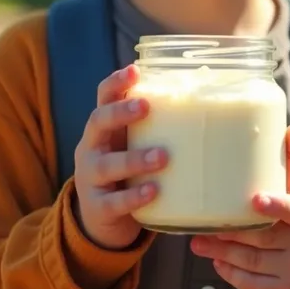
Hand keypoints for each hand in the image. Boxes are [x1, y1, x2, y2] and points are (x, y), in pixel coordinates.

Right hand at [74, 64, 167, 249]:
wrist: (100, 217)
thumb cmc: (125, 169)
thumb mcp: (131, 143)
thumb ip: (152, 125)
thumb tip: (198, 96)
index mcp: (103, 127)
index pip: (103, 97)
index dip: (116, 83)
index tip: (135, 71)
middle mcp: (92, 147)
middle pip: (98, 122)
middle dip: (120, 112)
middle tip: (145, 107)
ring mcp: (90, 177)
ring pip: (107, 164)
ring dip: (134, 159)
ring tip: (163, 156)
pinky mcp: (97, 207)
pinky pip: (113, 201)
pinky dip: (133, 196)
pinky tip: (153, 191)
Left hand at [190, 126, 289, 288]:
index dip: (276, 205)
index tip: (255, 199)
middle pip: (262, 238)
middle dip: (232, 233)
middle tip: (205, 225)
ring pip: (252, 261)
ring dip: (223, 252)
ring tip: (198, 242)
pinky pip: (251, 284)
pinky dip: (231, 274)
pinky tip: (215, 262)